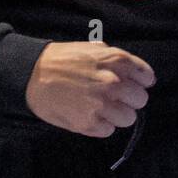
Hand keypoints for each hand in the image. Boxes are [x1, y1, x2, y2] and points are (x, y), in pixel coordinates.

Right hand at [24, 41, 153, 137]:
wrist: (31, 74)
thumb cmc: (62, 59)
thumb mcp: (92, 48)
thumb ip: (116, 59)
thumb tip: (139, 74)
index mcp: (116, 60)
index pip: (146, 77)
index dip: (140, 82)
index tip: (132, 84)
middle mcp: (113, 82)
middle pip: (140, 100)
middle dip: (128, 99)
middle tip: (113, 97)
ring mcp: (102, 104)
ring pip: (128, 118)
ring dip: (116, 115)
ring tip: (100, 107)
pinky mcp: (89, 123)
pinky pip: (109, 130)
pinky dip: (100, 125)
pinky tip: (87, 114)